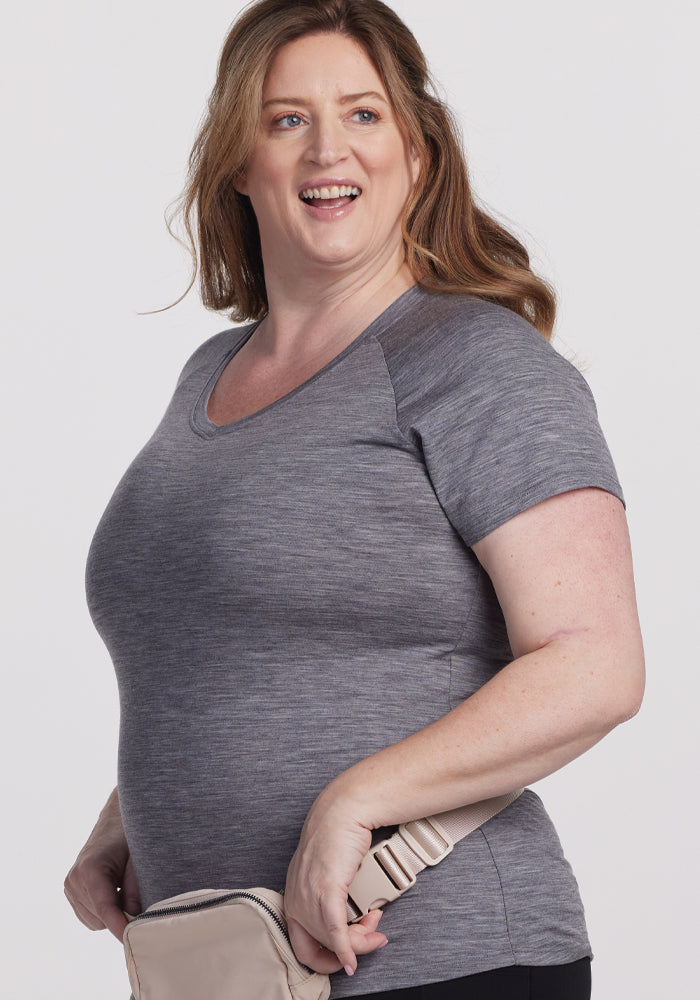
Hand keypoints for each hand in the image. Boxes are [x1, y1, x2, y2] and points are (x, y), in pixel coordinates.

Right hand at [64, 787, 140, 940]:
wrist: (116, 820)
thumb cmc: (130, 837)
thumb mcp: (138, 863)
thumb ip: (135, 892)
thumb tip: (134, 922)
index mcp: (90, 869)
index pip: (106, 909)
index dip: (120, 927)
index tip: (131, 941)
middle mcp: (74, 879)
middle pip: (100, 918)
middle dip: (120, 917)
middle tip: (140, 904)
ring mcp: (70, 885)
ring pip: (95, 921)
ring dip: (111, 915)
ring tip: (125, 890)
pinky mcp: (71, 890)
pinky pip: (90, 916)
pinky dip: (104, 912)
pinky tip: (115, 892)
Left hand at [284, 788, 387, 975]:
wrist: (343, 809)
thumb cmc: (336, 834)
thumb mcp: (322, 870)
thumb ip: (325, 894)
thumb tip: (347, 917)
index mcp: (292, 895)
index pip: (301, 944)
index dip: (326, 956)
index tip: (347, 951)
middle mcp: (296, 898)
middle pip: (321, 945)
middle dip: (352, 946)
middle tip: (373, 934)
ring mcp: (309, 895)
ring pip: (334, 939)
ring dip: (360, 940)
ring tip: (376, 923)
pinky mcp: (327, 889)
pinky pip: (336, 932)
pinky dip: (347, 949)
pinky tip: (354, 959)